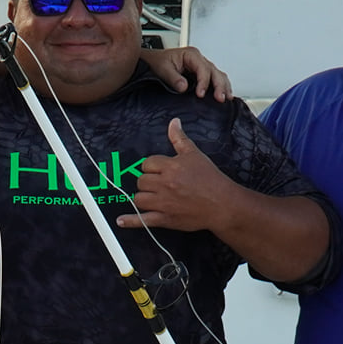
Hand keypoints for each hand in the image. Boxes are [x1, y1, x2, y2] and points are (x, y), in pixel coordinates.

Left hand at [115, 118, 239, 231]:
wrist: (222, 204)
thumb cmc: (210, 178)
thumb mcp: (195, 154)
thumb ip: (180, 139)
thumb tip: (173, 122)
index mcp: (170, 167)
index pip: (147, 164)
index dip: (152, 167)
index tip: (160, 171)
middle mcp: (164, 184)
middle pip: (141, 181)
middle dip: (148, 182)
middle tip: (160, 184)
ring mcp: (163, 203)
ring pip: (139, 198)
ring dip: (143, 197)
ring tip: (153, 197)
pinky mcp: (165, 219)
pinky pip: (142, 220)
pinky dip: (130, 221)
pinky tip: (121, 221)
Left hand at [139, 45, 232, 101]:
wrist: (151, 63)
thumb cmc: (156, 62)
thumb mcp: (162, 69)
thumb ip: (173, 78)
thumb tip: (184, 87)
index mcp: (191, 54)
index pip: (203, 68)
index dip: (204, 81)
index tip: (201, 94)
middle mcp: (198, 59)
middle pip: (214, 71)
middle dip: (219, 85)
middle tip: (220, 98)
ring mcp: (201, 66)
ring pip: (218, 75)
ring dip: (223, 86)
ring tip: (226, 98)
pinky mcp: (201, 74)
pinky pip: (215, 79)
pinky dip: (221, 86)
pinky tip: (224, 95)